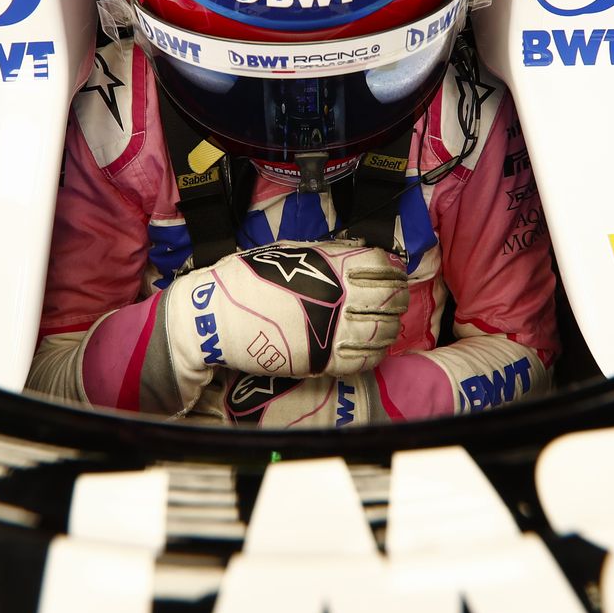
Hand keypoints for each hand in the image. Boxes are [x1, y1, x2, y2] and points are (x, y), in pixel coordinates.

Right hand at [163, 240, 408, 384]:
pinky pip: (362, 360)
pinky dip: (374, 354)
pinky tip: (374, 348)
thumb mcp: (289, 252)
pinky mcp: (320, 360)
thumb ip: (326, 254)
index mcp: (329, 267)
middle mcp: (336, 297)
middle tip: (396, 301)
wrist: (217, 316)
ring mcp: (330, 330)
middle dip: (396, 298)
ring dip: (390, 327)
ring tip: (388, 325)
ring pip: (380, 331)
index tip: (394, 274)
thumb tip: (357, 252)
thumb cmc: (247, 279)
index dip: (392, 270)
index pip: (379, 265)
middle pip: (387, 298)